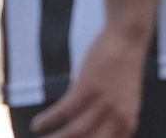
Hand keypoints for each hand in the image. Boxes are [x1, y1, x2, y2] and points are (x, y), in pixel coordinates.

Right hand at [30, 27, 145, 137]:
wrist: (129, 37)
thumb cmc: (122, 70)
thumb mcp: (122, 100)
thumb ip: (108, 119)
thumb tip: (80, 132)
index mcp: (128, 121)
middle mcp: (119, 116)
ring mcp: (105, 102)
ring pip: (74, 132)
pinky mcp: (90, 87)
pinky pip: (63, 111)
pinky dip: (48, 120)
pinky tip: (36, 124)